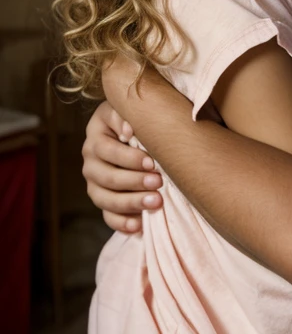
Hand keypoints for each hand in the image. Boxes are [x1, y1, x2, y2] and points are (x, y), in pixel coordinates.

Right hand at [82, 100, 162, 232]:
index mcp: (95, 135)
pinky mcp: (102, 199)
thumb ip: (126, 115)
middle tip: (159, 182)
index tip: (151, 161)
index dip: (129, 158)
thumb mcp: (128, 108)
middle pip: (108, 177)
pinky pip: (107, 216)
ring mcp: (94, 183)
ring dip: (131, 203)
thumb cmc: (135, 116)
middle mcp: (90, 161)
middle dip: (134, 181)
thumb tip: (128, 131)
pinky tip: (138, 225)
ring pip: (106, 199)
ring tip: (156, 202)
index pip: (107, 151)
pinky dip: (122, 222)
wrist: (132, 128)